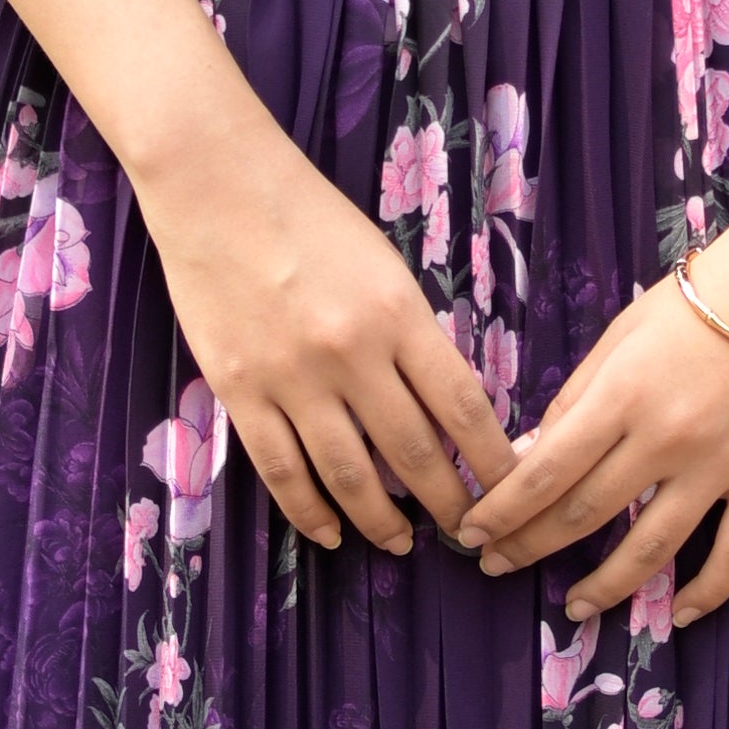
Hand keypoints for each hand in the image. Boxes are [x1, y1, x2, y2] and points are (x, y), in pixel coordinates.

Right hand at [136, 114, 514, 560]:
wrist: (217, 185)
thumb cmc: (309, 216)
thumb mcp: (385, 265)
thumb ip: (413, 333)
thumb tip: (446, 406)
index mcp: (399, 314)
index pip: (464, 407)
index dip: (492, 462)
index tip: (511, 492)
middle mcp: (353, 353)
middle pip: (414, 453)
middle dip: (450, 505)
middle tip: (469, 535)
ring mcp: (293, 378)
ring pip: (350, 476)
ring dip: (382, 522)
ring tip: (403, 543)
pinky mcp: (241, 391)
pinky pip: (282, 471)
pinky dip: (310, 512)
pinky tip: (331, 534)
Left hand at [460, 248, 728, 625]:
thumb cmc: (698, 303)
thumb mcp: (620, 337)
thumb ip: (575, 399)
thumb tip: (529, 457)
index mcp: (621, 396)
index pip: (546, 471)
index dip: (503, 511)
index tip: (472, 534)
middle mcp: (666, 439)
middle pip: (586, 513)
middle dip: (532, 546)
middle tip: (500, 567)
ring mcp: (719, 466)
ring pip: (652, 547)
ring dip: (606, 586)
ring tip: (574, 607)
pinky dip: (706, 591)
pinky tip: (676, 613)